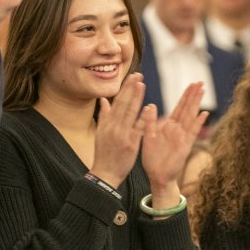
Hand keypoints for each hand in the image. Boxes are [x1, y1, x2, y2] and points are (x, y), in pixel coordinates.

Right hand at [89, 73, 145, 188]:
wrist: (104, 174)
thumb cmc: (104, 154)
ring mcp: (122, 135)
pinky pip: (138, 129)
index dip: (125, 89)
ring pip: (130, 113)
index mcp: (107, 123)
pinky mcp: (131, 144)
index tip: (131, 77)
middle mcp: (114, 127)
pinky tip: (149, 107)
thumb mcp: (100, 133)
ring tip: (142, 85)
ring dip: (136, 98)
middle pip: (123, 104)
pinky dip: (143, 118)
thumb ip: (104, 116)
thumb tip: (103, 100)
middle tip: (138, 75)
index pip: (117, 102)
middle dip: (131, 89)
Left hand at [141, 83, 208, 206]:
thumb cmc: (152, 159)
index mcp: (168, 126)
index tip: (191, 84)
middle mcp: (177, 130)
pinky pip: (192, 132)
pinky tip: (204, 114)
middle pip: (187, 109)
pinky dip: (198, 123)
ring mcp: (182, 137)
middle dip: (193, 95)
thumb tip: (150, 105)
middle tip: (201, 81)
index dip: (185, 96)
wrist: (157, 176)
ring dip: (196, 104)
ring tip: (203, 91)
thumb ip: (149, 122)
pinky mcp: (185, 146)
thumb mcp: (148, 137)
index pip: (179, 107)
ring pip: (190, 117)